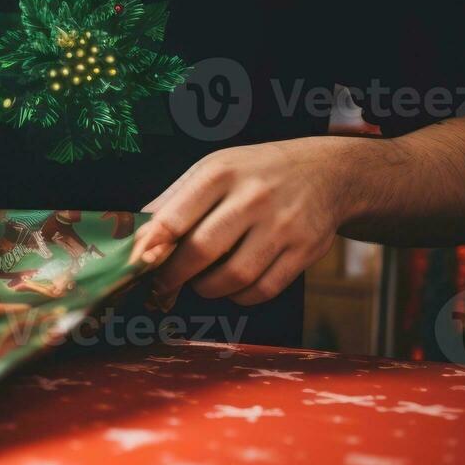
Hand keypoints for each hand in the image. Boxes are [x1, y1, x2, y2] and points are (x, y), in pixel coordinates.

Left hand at [130, 138, 356, 305]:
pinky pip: (263, 289)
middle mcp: (253, 197)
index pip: (174, 217)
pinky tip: (232, 286)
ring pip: (233, 277)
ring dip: (207, 289)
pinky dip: (240, 297)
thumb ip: (175, 199)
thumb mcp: (215, 168)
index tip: (138, 264)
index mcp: (221, 173)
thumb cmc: (256, 172)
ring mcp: (282, 225)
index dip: (151, 249)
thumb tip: (136, 232)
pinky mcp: (305, 250)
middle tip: (163, 284)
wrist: (327, 172)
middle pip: (201, 252)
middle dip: (174, 276)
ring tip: (200, 282)